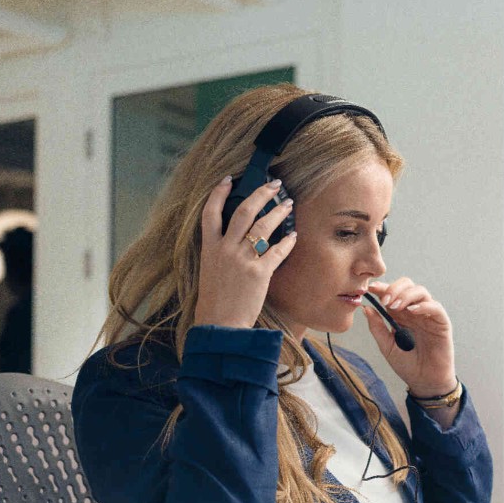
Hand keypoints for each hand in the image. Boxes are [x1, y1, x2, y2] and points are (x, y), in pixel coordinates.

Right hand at [193, 177, 296, 328]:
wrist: (220, 323)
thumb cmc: (215, 301)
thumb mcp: (210, 271)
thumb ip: (219, 252)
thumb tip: (233, 240)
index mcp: (210, 248)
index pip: (210, 212)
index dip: (218, 193)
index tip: (228, 179)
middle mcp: (225, 249)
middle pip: (244, 210)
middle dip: (261, 194)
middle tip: (274, 185)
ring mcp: (242, 259)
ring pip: (263, 226)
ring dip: (278, 212)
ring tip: (289, 204)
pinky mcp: (259, 272)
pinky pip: (277, 250)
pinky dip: (287, 241)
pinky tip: (293, 235)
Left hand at [363, 277, 455, 396]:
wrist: (424, 382)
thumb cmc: (407, 365)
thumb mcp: (387, 346)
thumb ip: (377, 328)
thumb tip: (366, 308)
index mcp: (400, 315)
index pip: (392, 294)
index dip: (382, 288)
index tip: (370, 289)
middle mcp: (414, 311)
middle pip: (407, 285)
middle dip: (394, 288)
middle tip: (384, 300)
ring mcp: (428, 316)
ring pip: (421, 292)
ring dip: (406, 295)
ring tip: (395, 305)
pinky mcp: (442, 323)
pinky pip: (435, 307)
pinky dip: (424, 305)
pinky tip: (412, 311)